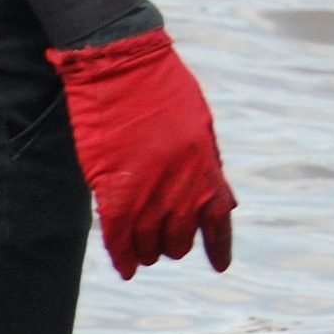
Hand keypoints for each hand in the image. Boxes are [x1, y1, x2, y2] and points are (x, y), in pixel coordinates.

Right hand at [46, 30, 236, 279]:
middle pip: (180, 237)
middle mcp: (181, 187)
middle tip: (164, 243)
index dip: (219, 247)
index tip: (220, 266)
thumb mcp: (200, 126)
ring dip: (148, 250)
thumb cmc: (163, 87)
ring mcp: (147, 191)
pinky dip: (122, 255)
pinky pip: (119, 237)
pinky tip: (126, 267)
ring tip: (143, 251)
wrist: (123, 66)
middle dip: (173, 244)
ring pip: (150, 243)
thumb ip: (207, 165)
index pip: (219, 221)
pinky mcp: (113, 189)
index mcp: (207, 168)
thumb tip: (219, 198)